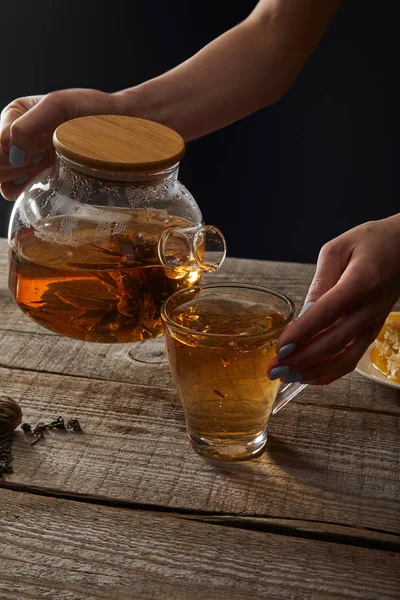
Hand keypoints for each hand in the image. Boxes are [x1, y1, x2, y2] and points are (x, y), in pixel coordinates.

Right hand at [0, 89, 120, 199]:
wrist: (122, 128)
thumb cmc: (93, 110)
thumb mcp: (58, 106)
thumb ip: (28, 124)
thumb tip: (12, 152)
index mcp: (15, 115)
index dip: (8, 153)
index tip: (34, 152)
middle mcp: (18, 139)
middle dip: (12, 165)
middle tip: (40, 159)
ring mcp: (30, 160)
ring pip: (4, 180)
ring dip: (20, 178)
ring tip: (46, 167)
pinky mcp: (44, 178)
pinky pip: (23, 192)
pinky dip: (30, 191)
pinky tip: (48, 181)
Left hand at [268, 215, 399, 384]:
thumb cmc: (369, 242)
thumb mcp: (337, 250)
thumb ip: (320, 283)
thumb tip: (304, 314)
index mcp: (360, 282)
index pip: (326, 313)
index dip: (301, 334)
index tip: (279, 348)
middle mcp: (370, 308)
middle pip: (334, 342)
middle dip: (301, 360)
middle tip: (274, 369)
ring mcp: (374, 323)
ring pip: (345, 358)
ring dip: (314, 372)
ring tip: (287, 377)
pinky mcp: (373, 331)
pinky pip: (352, 358)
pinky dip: (331, 372)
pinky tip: (309, 376)